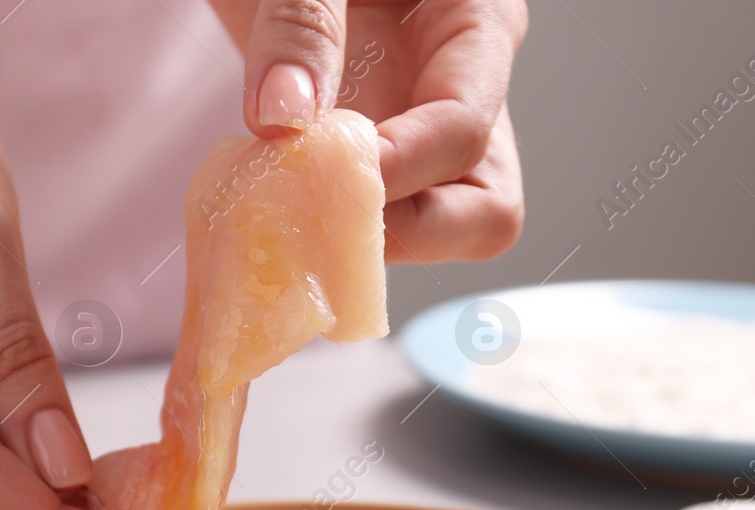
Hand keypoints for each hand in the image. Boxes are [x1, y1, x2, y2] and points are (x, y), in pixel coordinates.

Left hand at [209, 0, 527, 262]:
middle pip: (484, 208)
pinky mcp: (374, 153)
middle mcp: (462, 89)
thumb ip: (300, 24)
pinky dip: (323, 230)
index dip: (398, 165)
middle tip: (320, 213)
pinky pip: (374, 218)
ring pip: (439, 228)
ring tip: (292, 217)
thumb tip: (283, 119)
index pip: (465, 128)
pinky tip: (269, 212)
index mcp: (476, 22)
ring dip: (368, 241)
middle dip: (407, 229)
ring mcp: (419, 128)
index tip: (318, 164)